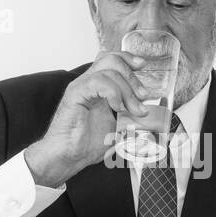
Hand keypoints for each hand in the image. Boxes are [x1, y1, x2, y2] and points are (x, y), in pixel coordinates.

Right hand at [24, 50, 149, 187]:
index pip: (112, 59)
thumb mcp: (117, 127)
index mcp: (98, 87)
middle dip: (133, 77)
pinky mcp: (75, 94)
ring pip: (108, 70)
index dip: (128, 58)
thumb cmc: (85, 144)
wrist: (67, 157)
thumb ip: (130, 117)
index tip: (143, 66)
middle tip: (143, 97)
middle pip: (112, 60)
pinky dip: (113, 92)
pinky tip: (117, 107)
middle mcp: (89, 83)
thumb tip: (148, 116)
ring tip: (134, 109)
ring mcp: (81, 87)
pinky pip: (97, 82)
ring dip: (127, 89)